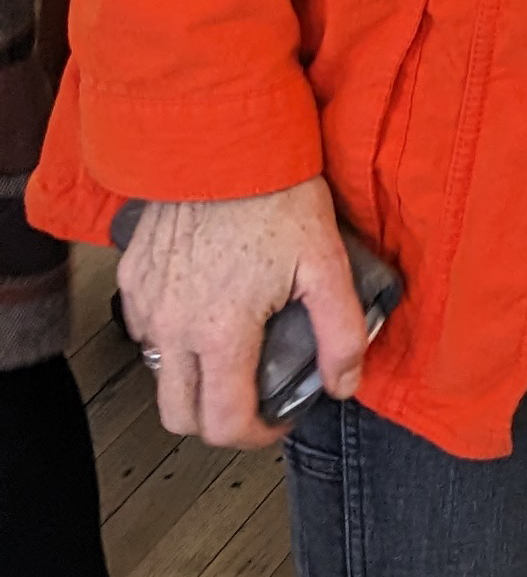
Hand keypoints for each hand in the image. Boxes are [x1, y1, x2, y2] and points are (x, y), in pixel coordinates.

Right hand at [118, 178, 367, 450]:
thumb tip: (344, 383)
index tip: (278, 421)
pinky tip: (207, 311)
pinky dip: (172, 337)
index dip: (256, 436)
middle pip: (179, 415)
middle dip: (216, 420)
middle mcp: (173, 325)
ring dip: (192, 379)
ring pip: (159, 373)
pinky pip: (145, 330)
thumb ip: (341, 332)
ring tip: (234, 353)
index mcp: (221, 331)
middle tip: (252, 399)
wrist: (224, 140)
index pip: (224, 422)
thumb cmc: (276, 195)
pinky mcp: (132, 277)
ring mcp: (146, 302)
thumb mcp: (327, 264)